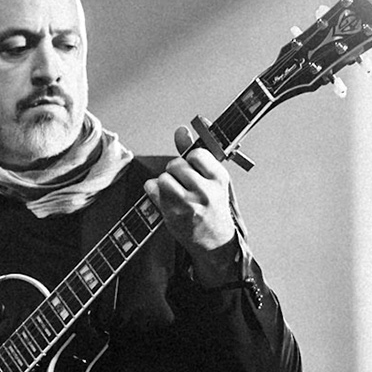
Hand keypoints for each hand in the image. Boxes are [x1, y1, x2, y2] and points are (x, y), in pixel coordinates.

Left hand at [145, 124, 238, 272]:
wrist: (215, 242)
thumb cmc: (213, 207)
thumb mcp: (212, 180)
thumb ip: (196, 154)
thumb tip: (181, 130)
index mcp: (219, 179)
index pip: (196, 154)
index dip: (190, 160)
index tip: (194, 169)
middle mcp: (205, 191)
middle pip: (175, 164)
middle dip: (175, 171)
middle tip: (183, 183)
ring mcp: (188, 204)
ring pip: (163, 177)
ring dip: (164, 182)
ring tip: (175, 192)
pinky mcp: (172, 214)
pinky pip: (152, 189)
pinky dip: (154, 190)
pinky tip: (165, 198)